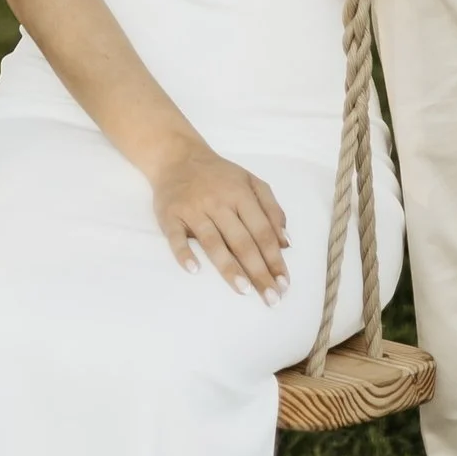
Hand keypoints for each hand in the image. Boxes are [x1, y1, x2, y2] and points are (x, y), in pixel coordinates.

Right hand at [151, 144, 290, 300]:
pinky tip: (194, 270)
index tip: (284, 283)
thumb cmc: (219, 175)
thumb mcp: (251, 182)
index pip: (262, 231)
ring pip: (213, 241)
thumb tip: (286, 242)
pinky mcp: (170, 215)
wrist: (178, 157)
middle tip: (271, 298)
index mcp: (242, 194)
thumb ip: (272, 208)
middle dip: (259, 271)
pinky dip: (184, 253)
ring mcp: (194, 209)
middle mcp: (219, 202)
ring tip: (244, 290)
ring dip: (229, 267)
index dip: (275, 258)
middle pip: (242, 241)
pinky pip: (175, 237)